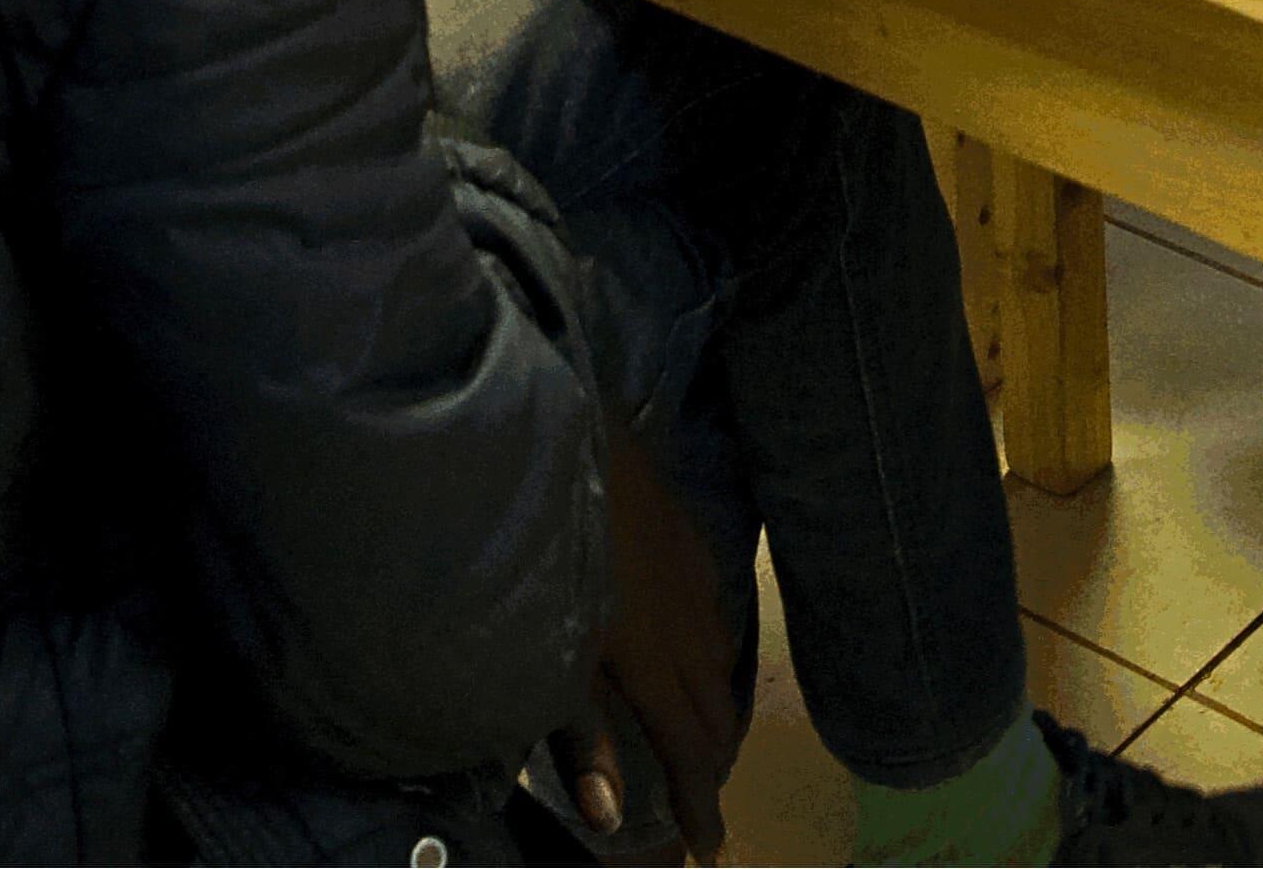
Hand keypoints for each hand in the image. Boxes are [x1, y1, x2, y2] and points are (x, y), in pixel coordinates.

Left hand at [547, 422, 746, 852]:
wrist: (563, 435)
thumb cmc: (542, 550)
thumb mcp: (550, 654)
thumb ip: (581, 736)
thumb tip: (611, 815)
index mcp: (652, 662)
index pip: (691, 750)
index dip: (701, 803)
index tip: (709, 848)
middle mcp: (686, 623)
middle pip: (715, 710)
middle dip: (711, 761)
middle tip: (700, 798)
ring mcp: (690, 573)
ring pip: (720, 658)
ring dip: (714, 706)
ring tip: (698, 733)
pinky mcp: (685, 533)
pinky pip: (714, 607)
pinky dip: (711, 648)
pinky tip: (691, 642)